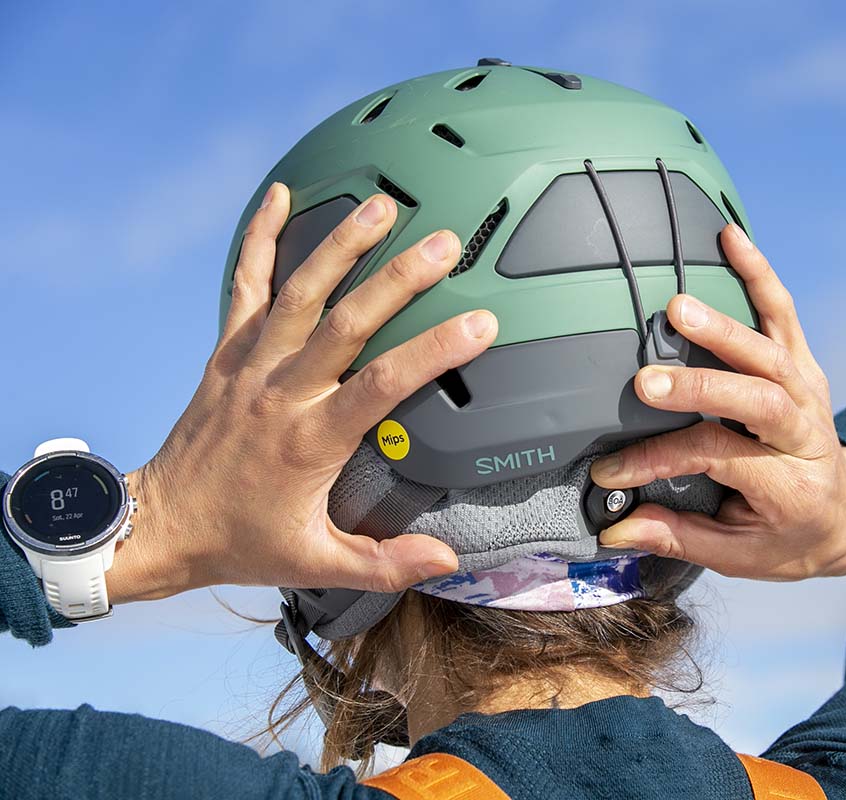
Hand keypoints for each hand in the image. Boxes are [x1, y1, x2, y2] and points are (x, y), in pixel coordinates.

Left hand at [108, 183, 497, 602]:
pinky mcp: (227, 353)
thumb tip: (448, 563)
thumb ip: (385, 563)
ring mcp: (250, 366)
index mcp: (312, 440)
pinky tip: (282, 198)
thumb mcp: (316, 564)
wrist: (160, 527)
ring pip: (298, 293)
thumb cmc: (242, 542)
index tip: (480, 324)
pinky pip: (245, 286)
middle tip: (443, 244)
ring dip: (341, 246)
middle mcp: (282, 393)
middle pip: (345, 323)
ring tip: (382, 206)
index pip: (383, 385)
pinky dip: (260, 239)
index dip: (433, 350)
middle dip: (398, 279)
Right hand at [590, 224, 845, 580]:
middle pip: (756, 400)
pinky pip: (785, 313)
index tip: (611, 469)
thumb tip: (616, 530)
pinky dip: (760, 273)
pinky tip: (731, 238)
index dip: (659, 460)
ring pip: (770, 353)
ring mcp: (809, 392)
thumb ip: (679, 536)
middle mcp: (806, 434)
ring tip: (677, 308)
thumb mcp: (740, 556)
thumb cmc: (790, 537)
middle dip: (700, 387)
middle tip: (645, 381)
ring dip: (723, 329)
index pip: (718, 458)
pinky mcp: (805, 365)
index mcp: (789, 485)